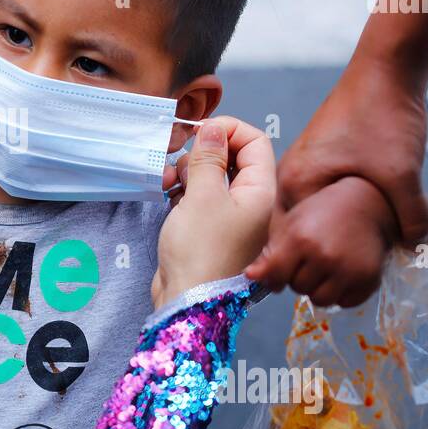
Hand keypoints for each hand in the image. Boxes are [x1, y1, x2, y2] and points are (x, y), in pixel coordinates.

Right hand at [152, 117, 275, 309]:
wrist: (187, 300)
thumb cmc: (200, 251)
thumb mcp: (203, 196)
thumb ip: (209, 158)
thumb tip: (213, 129)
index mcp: (260, 192)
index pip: (256, 142)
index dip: (229, 130)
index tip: (201, 132)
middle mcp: (250, 202)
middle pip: (232, 157)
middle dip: (204, 152)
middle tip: (183, 158)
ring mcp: (229, 216)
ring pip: (212, 176)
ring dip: (188, 171)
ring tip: (169, 180)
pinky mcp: (208, 227)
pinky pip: (199, 196)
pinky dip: (183, 190)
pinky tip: (167, 194)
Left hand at [248, 176, 395, 306]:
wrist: (366, 202)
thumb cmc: (321, 212)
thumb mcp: (291, 224)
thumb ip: (270, 253)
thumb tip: (250, 277)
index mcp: (300, 240)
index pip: (275, 276)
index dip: (273, 277)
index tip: (279, 272)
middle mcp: (324, 256)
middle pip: (297, 288)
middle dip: (299, 277)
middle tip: (310, 259)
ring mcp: (349, 269)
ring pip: (319, 300)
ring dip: (318, 289)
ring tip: (324, 267)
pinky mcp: (369, 279)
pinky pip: (344, 303)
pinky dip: (341, 293)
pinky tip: (342, 272)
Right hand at [258, 55, 427, 303]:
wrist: (386, 70)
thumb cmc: (384, 118)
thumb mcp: (402, 173)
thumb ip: (410, 217)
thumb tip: (413, 250)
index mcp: (296, 184)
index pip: (277, 243)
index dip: (289, 271)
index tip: (307, 290)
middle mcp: (289, 179)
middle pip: (284, 236)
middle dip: (301, 262)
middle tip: (330, 284)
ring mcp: (301, 169)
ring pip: (299, 220)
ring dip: (314, 242)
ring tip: (340, 265)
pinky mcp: (317, 163)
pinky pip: (312, 204)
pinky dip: (324, 222)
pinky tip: (348, 233)